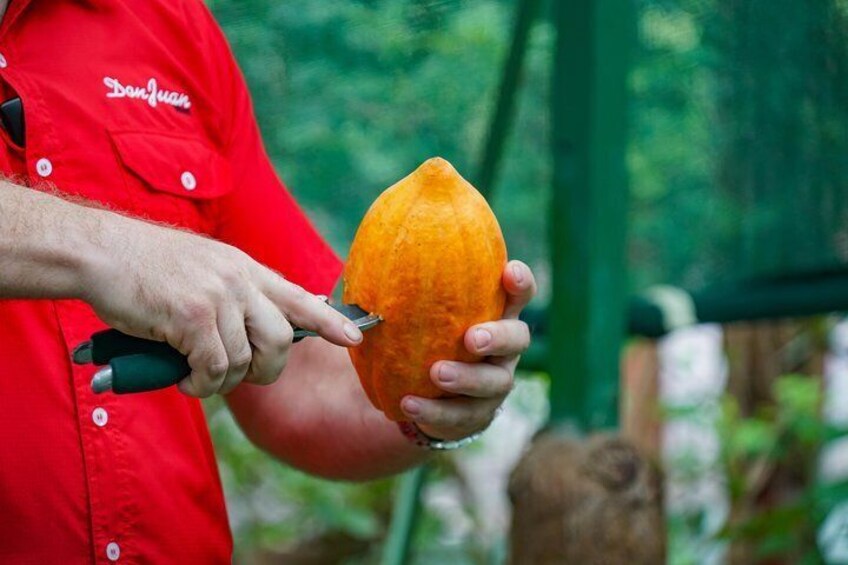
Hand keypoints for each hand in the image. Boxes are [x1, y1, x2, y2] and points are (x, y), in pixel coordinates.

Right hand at [80, 213, 361, 397]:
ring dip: (221, 380)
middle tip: (238, 374)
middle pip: (282, 340)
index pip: (299, 297)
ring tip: (196, 375)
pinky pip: (215, 369)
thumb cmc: (147, 270)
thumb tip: (257, 337)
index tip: (356, 338)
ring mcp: (219, 296)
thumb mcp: (204, 271)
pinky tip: (183, 377)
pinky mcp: (193, 316)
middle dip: (266, 369)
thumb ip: (235, 296)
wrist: (102, 253)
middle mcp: (240, 280)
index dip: (329, 321)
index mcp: (245, 269)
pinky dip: (200, 384)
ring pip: (245, 361)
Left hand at [399, 260, 535, 439]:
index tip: (509, 270)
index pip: (519, 294)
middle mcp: (504, 349)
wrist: (422, 392)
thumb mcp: (418, 316)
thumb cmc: (423, 338)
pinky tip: (409, 403)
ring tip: (437, 373)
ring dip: (467, 378)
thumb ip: (406, 293)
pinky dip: (435, 410)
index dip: (520, 283)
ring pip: (495, 382)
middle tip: (471, 338)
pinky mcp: (476, 415)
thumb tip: (368, 268)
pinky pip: (460, 415)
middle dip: (498, 337)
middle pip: (518, 338)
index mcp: (496, 315)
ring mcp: (494, 383)